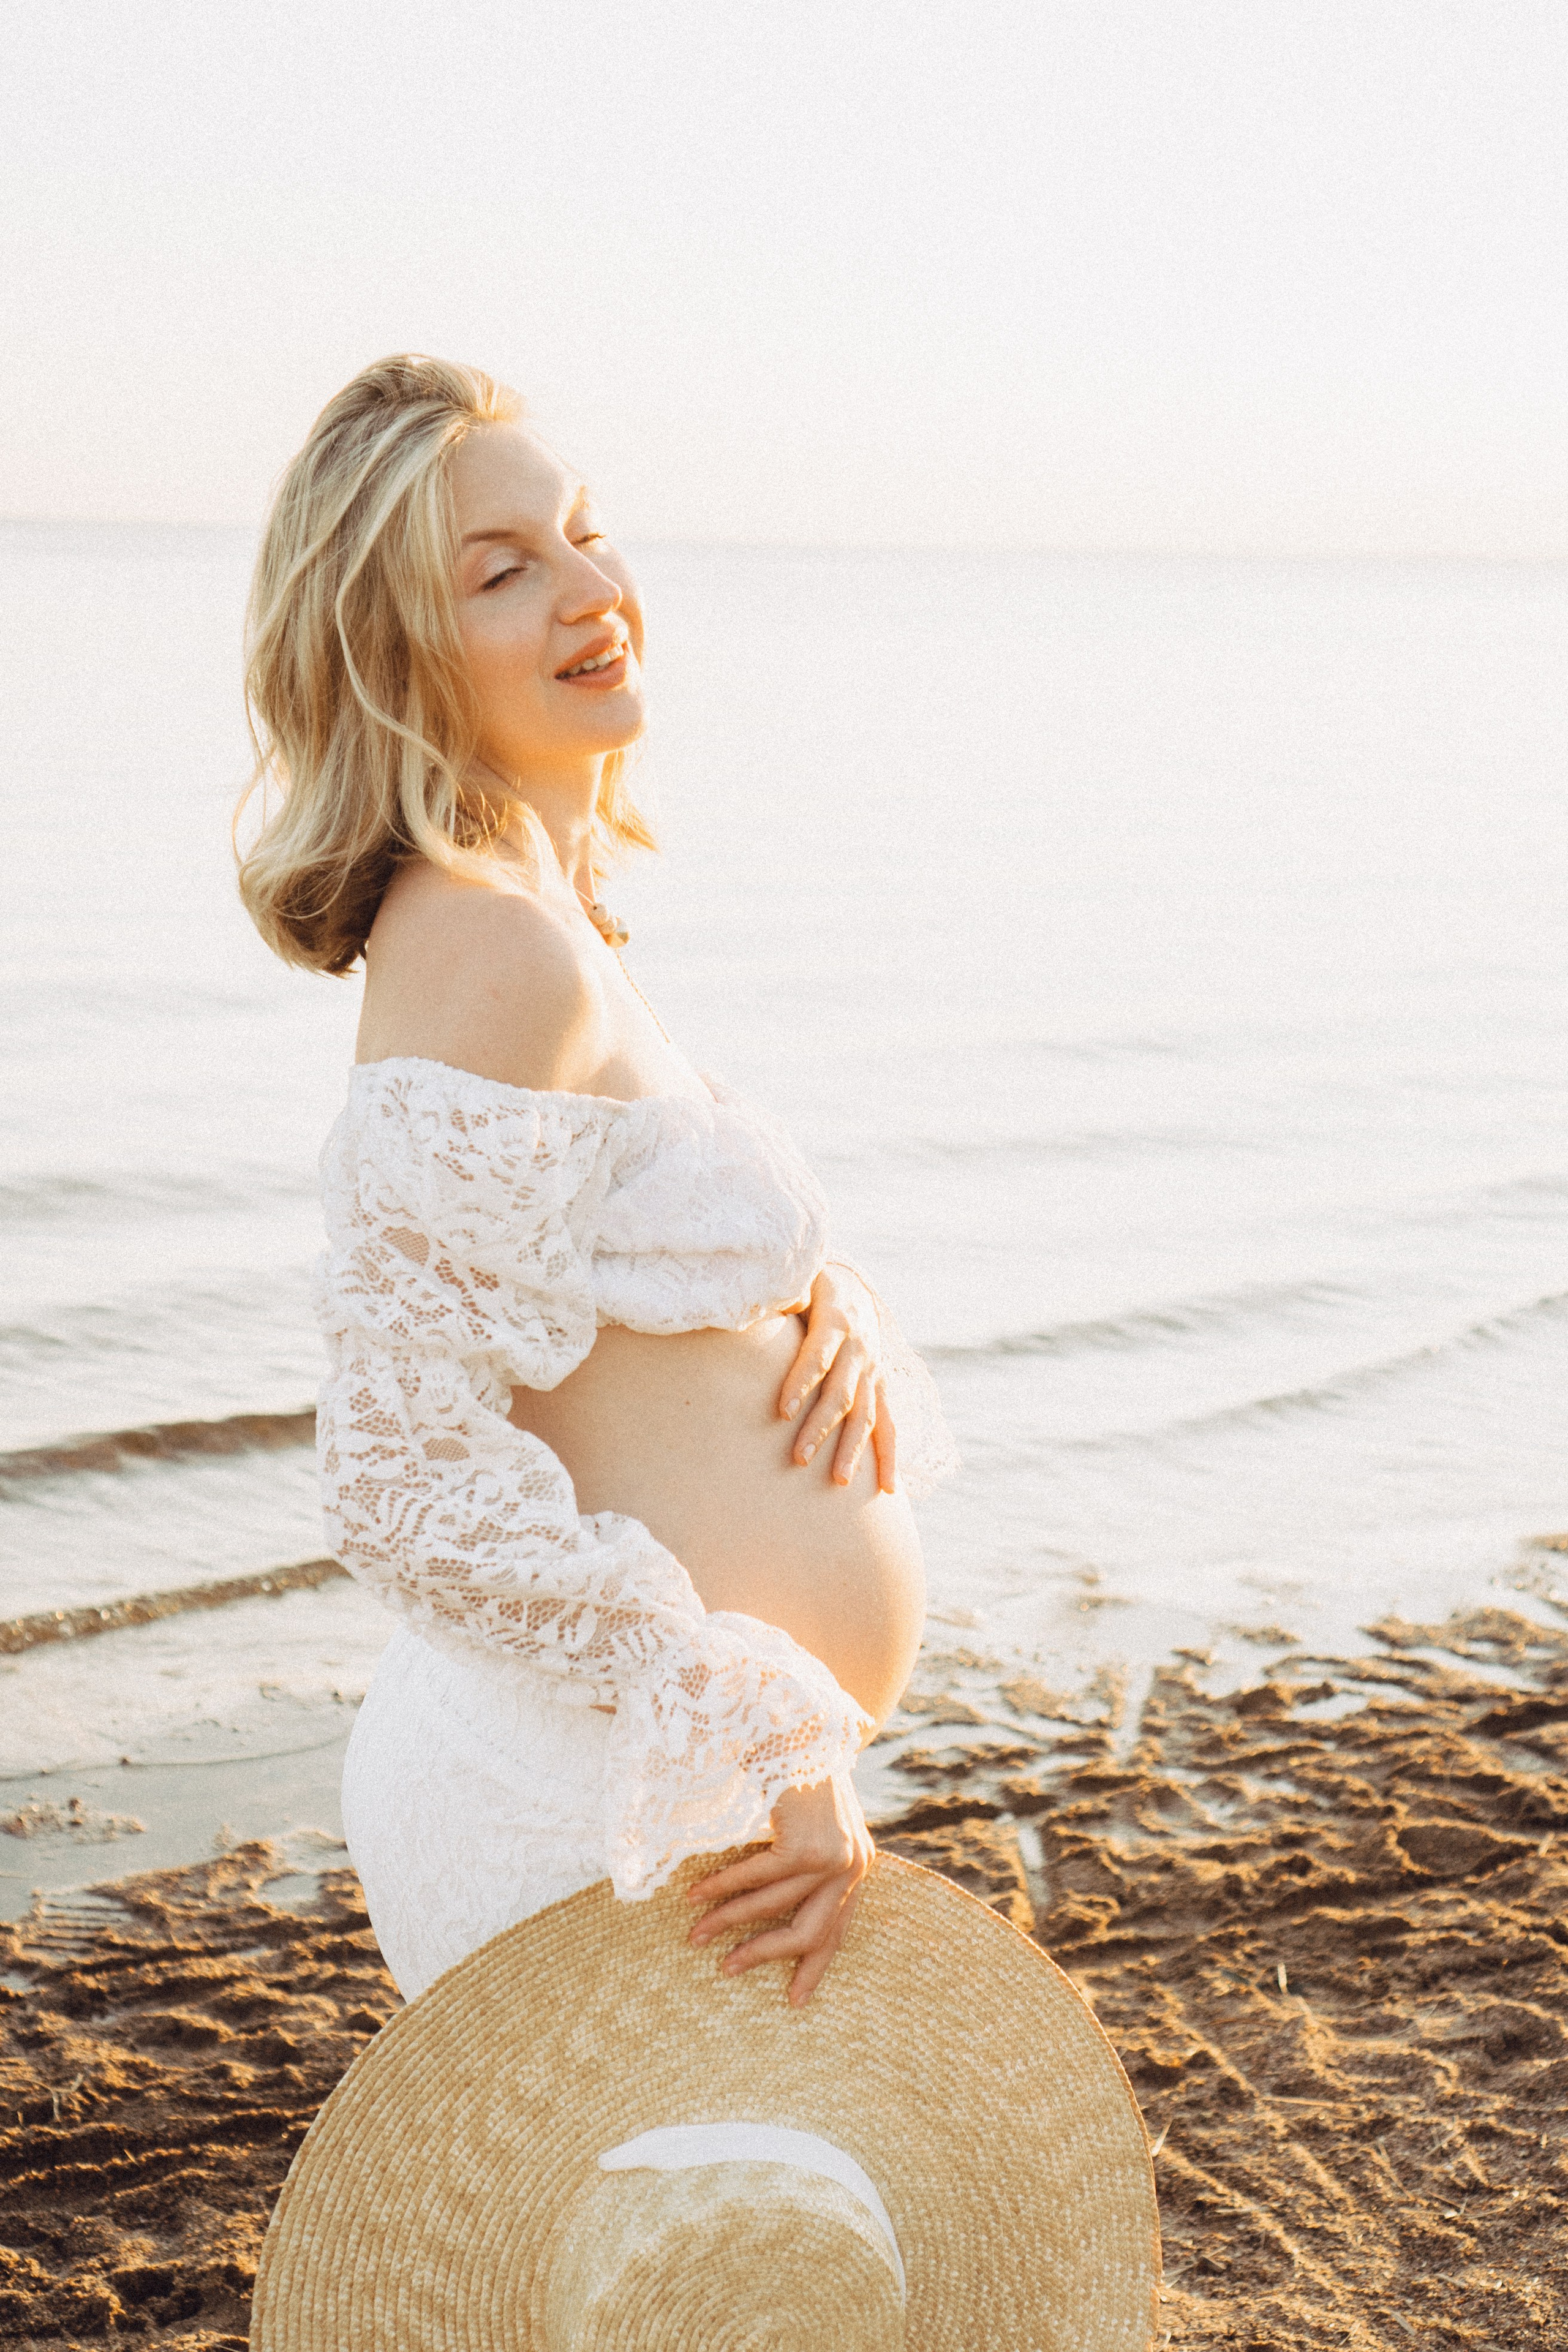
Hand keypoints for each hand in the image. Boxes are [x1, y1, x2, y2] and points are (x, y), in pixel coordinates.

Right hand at [686, 1776, 874, 2005]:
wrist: (795, 1721)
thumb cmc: (796, 1770)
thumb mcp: (811, 1823)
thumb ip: (807, 1862)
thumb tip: (777, 1910)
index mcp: (858, 1864)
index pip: (837, 1928)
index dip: (814, 1965)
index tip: (794, 2000)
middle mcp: (854, 1865)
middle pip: (809, 1933)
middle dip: (765, 1955)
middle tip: (728, 1971)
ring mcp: (833, 1857)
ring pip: (773, 1908)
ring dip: (728, 1921)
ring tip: (695, 1933)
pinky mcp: (807, 1845)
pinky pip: (756, 1879)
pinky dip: (723, 1887)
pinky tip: (697, 1895)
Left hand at [778, 1264, 896, 1491]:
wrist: (850, 1286)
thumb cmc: (810, 1286)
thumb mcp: (797, 1280)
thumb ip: (781, 1293)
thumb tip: (763, 1299)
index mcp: (836, 1321)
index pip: (818, 1356)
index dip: (801, 1382)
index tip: (783, 1411)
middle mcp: (860, 1349)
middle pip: (841, 1393)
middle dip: (820, 1427)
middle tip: (798, 1458)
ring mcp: (874, 1371)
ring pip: (865, 1414)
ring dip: (852, 1449)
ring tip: (838, 1482)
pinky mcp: (881, 1388)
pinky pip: (889, 1425)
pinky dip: (889, 1457)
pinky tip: (887, 1489)